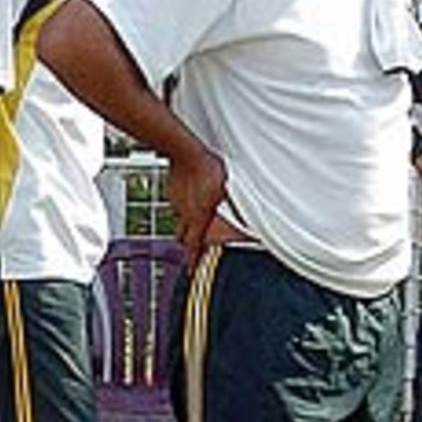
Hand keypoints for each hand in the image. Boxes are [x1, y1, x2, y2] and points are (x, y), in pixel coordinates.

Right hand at [167, 146, 227, 265]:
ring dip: (189, 218)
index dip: (192, 260)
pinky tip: (194, 192)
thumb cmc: (208, 168)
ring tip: (201, 210)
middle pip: (182, 235)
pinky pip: (178, 202)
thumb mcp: (228, 192)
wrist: (186, 151)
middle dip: (189, 240)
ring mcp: (176, 202)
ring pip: (181, 216)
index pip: (193, 246)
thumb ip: (235, 208)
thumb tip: (249, 217)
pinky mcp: (171, 190)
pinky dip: (185, 202)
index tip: (192, 270)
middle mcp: (183, 213)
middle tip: (197, 241)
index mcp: (197, 217)